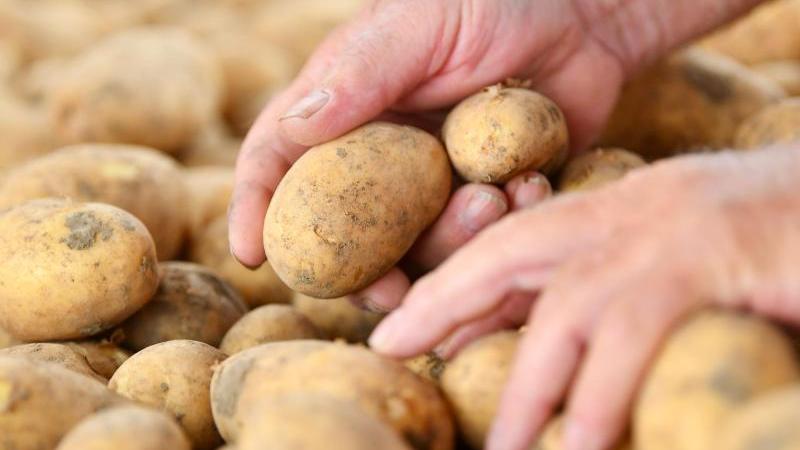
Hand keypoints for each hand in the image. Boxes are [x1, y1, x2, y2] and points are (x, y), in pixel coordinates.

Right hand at [229, 0, 634, 281]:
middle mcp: (381, 155)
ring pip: (414, 249)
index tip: (250, 254)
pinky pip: (477, 241)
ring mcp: (433, 183)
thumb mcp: (419, 26)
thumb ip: (360, 75)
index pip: (279, 161)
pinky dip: (500, 228)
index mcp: (345, 110)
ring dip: (448, 243)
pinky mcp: (484, 197)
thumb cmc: (491, 0)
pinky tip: (528, 188)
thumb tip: (294, 127)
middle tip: (389, 289)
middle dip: (361, 270)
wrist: (581, 16)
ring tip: (492, 198)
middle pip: (343, 231)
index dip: (257, 208)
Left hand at [369, 145, 799, 449]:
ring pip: (566, 308)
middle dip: (447, 300)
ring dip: (527, 385)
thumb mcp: (677, 261)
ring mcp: (671, 231)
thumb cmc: (772, 240)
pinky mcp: (712, 261)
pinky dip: (600, 396)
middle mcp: (636, 209)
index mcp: (623, 208)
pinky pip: (633, 336)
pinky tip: (579, 446)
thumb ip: (610, 292)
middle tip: (395, 348)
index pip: (517, 242)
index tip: (409, 327)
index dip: (457, 285)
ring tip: (502, 449)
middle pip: (513, 251)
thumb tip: (545, 345)